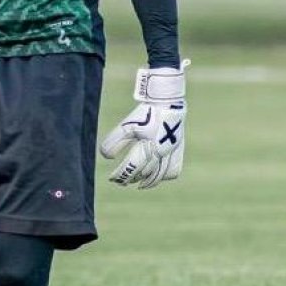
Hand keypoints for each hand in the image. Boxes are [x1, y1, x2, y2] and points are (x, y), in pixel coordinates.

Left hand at [100, 61, 188, 187]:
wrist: (167, 101)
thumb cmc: (145, 113)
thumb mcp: (126, 126)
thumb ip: (114, 142)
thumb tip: (106, 158)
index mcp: (148, 147)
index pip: (131, 167)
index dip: (121, 175)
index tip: (112, 179)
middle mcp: (161, 153)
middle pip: (145, 173)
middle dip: (131, 178)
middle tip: (120, 182)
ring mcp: (172, 152)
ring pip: (161, 174)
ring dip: (148, 181)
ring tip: (138, 184)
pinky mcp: (179, 149)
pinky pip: (174, 169)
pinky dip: (165, 175)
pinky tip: (157, 176)